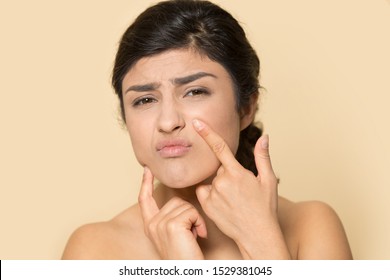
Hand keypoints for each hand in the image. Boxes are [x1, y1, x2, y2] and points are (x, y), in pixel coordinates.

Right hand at [138, 166, 206, 258]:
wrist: (186, 272)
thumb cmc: (185, 256)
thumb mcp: (172, 234)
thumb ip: (169, 218)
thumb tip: (178, 202)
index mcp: (149, 225)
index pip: (144, 199)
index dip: (145, 183)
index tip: (148, 170)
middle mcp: (152, 224)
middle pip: (175, 200)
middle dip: (188, 213)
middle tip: (190, 232)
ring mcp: (160, 224)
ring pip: (185, 205)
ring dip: (195, 219)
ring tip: (193, 235)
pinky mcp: (172, 225)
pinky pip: (192, 212)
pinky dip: (200, 223)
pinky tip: (198, 236)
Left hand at [193, 119, 289, 258]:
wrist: (256, 234)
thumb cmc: (265, 207)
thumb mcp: (268, 180)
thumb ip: (263, 157)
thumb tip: (264, 137)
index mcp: (237, 173)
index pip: (219, 148)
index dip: (207, 133)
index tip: (196, 122)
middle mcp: (222, 182)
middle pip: (219, 168)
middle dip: (228, 174)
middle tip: (241, 190)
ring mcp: (213, 195)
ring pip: (212, 180)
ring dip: (220, 185)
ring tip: (233, 200)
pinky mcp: (206, 205)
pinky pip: (204, 191)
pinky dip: (210, 194)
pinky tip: (223, 203)